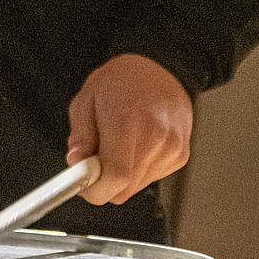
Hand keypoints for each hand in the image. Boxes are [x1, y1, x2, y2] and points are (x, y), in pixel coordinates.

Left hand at [66, 54, 191, 205]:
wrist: (160, 68)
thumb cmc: (121, 81)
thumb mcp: (86, 100)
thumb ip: (80, 136)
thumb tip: (77, 164)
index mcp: (127, 122)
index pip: (115, 177)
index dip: (96, 190)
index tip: (84, 186)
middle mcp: (155, 137)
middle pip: (124, 189)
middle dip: (104, 184)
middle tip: (94, 163)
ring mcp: (171, 147)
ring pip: (136, 186)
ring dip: (121, 176)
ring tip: (118, 146)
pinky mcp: (181, 154)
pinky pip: (152, 178)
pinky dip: (138, 170)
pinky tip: (137, 145)